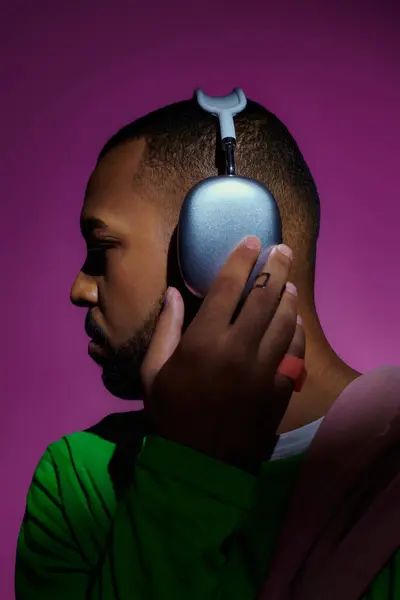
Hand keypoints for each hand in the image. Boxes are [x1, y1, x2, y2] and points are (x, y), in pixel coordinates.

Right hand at [141, 237, 304, 472]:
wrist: (199, 464)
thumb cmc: (171, 413)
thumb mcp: (154, 372)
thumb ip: (165, 328)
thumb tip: (174, 292)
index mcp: (203, 342)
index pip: (227, 287)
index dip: (242, 259)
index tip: (252, 240)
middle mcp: (237, 349)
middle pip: (265, 297)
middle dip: (276, 266)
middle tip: (283, 249)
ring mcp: (263, 370)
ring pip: (286, 321)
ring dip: (290, 297)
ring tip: (289, 283)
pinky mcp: (279, 389)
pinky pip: (296, 352)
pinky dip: (299, 332)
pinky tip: (296, 322)